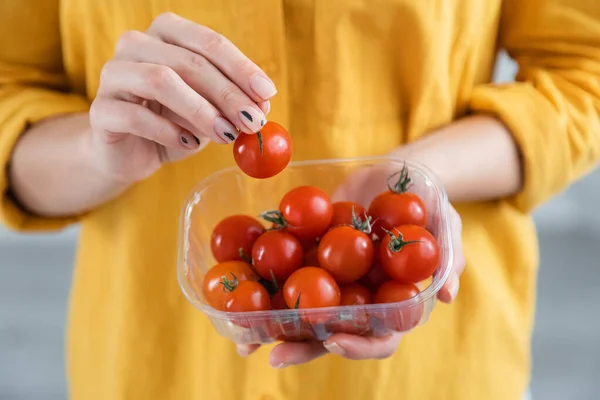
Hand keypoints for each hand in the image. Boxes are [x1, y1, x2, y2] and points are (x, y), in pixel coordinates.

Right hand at [88, 12, 275, 182]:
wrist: (129, 153)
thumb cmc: (172, 123)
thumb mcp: (209, 111)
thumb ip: (230, 104)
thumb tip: (261, 105)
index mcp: (167, 34)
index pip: (209, 43)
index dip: (241, 68)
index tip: (267, 94)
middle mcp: (137, 44)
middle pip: (189, 61)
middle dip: (227, 94)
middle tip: (252, 122)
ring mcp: (113, 74)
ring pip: (161, 80)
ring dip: (201, 111)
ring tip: (226, 135)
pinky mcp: (101, 109)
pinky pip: (136, 115)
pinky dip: (169, 131)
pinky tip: (188, 144)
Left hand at [237, 164, 465, 366]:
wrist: (394, 174)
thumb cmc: (428, 203)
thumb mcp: (446, 222)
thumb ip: (449, 257)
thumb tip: (447, 295)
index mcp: (391, 303)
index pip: (379, 337)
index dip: (359, 345)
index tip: (335, 339)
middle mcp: (358, 300)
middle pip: (332, 334)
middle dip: (303, 348)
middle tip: (276, 354)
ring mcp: (331, 281)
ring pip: (301, 314)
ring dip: (272, 329)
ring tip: (243, 339)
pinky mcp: (308, 258)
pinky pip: (284, 276)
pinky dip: (261, 287)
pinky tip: (235, 291)